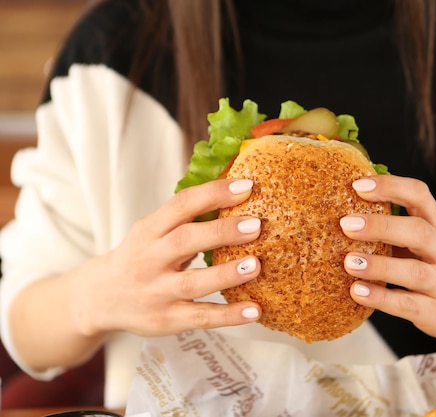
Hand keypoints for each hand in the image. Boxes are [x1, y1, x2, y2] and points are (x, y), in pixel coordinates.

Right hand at [74, 179, 262, 337]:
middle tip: (256, 225)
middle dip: (222, 232)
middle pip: (185, 240)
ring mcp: (158, 291)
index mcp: (150, 230)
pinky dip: (228, 315)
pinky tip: (254, 310)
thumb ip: (185, 214)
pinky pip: (201, 317)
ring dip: (227, 274)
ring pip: (193, 282)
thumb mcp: (153, 230)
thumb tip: (236, 188)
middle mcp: (151, 258)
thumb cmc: (140, 256)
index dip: (213, 193)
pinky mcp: (167, 319)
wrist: (100, 298)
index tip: (246, 185)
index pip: (181, 205)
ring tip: (256, 265)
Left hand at [340, 175, 435, 339]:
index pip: (420, 195)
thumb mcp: (428, 238)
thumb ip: (397, 223)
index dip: (391, 187)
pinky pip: (407, 304)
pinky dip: (381, 298)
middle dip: (381, 227)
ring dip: (379, 266)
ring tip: (348, 262)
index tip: (358, 184)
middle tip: (346, 225)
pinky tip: (357, 292)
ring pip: (414, 272)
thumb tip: (347, 204)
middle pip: (419, 232)